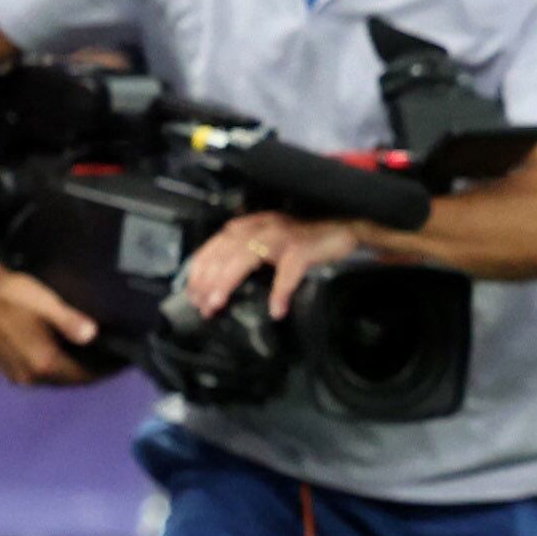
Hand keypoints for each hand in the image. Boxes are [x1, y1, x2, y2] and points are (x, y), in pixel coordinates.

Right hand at [0, 259, 103, 384]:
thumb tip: (93, 334)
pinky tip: (65, 353)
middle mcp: (29, 376)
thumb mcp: (46, 303)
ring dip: (74, 370)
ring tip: (94, 355)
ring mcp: (16, 374)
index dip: (107, 370)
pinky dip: (56, 367)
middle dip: (93, 371)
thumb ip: (70, 321)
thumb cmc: (12, 294)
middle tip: (112, 358)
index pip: (85, 376)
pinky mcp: (6, 368)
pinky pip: (39, 374)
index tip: (124, 361)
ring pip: (55, 379)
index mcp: (43, 363)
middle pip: (70, 380)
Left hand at [179, 211, 375, 321]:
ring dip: (227, 282)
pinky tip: (276, 309)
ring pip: (245, 257)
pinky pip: (288, 272)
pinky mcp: (303, 249)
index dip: (200, 269)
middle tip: (200, 305)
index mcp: (249, 226)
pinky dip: (280, 291)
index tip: (192, 293)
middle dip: (207, 279)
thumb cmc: (305, 241)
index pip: (214, 244)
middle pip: (224, 251)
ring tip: (217, 304)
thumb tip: (220, 283)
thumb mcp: (269, 243)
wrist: (344, 229)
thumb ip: (247, 254)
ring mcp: (282, 236)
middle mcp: (261, 227)